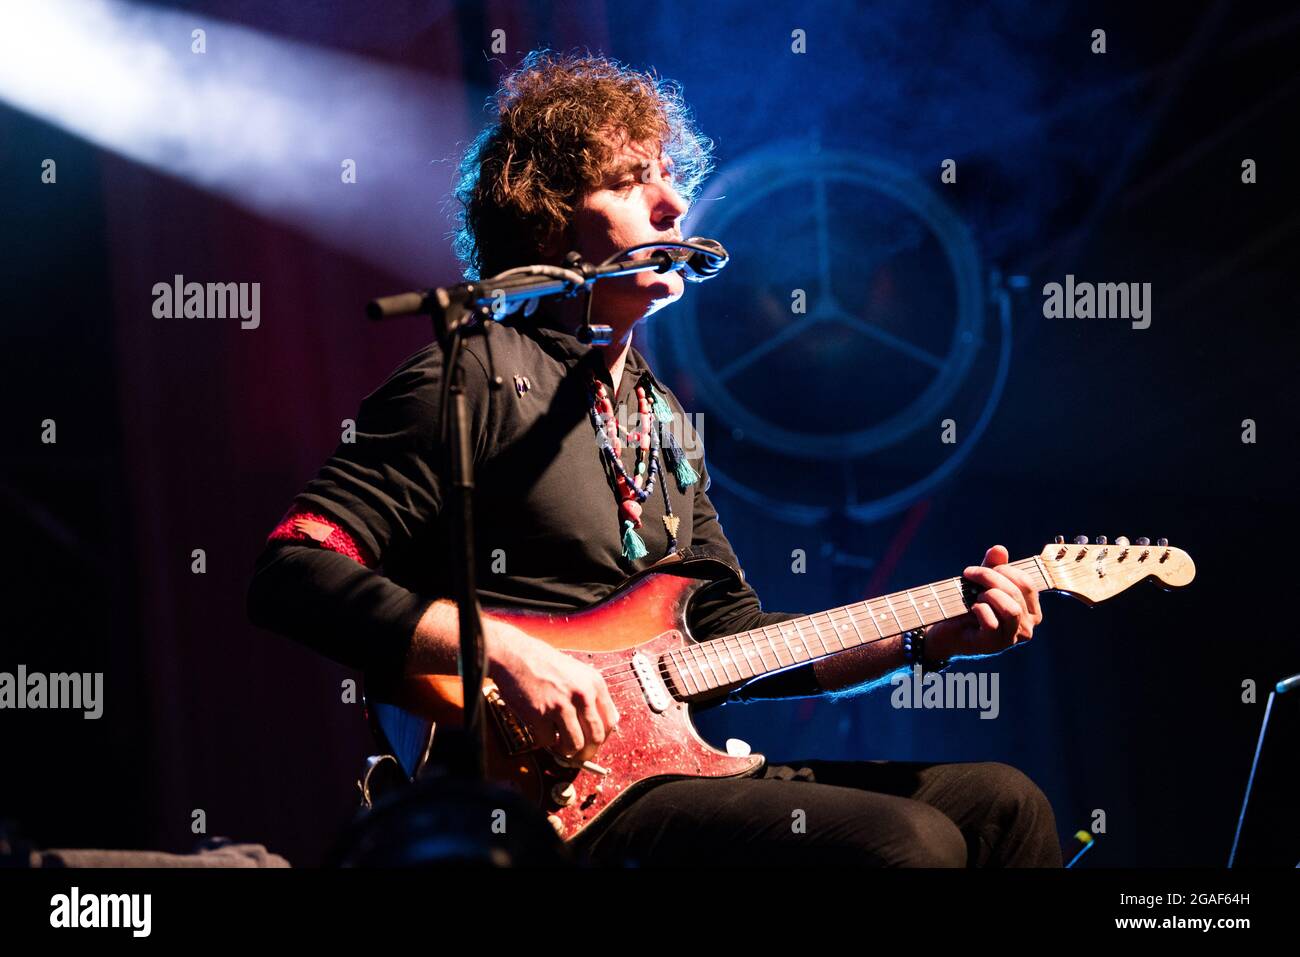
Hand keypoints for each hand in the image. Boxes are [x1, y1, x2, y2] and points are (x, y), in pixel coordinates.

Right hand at [486, 623, 619, 764]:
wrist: (516, 655)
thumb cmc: (544, 663)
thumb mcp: (578, 673)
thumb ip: (591, 695)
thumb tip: (602, 724)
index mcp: (594, 683)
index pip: (610, 722)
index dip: (602, 738)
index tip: (593, 743)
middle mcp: (582, 694)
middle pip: (595, 738)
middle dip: (587, 752)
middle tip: (578, 754)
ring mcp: (561, 705)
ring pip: (574, 745)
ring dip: (567, 750)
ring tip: (559, 744)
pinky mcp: (540, 714)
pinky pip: (548, 741)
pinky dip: (545, 741)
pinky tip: (542, 731)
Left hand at [925, 544, 1042, 660]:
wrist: (946, 631)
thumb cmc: (968, 606)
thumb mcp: (982, 582)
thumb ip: (993, 566)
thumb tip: (999, 549)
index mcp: (1031, 611)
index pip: (1027, 583)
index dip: (1005, 569)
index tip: (983, 567)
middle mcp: (1027, 627)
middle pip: (1015, 592)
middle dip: (990, 577)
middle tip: (969, 574)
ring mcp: (1011, 638)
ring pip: (1010, 609)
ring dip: (988, 595)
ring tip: (974, 596)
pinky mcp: (993, 644)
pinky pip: (991, 622)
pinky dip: (979, 610)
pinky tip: (971, 608)